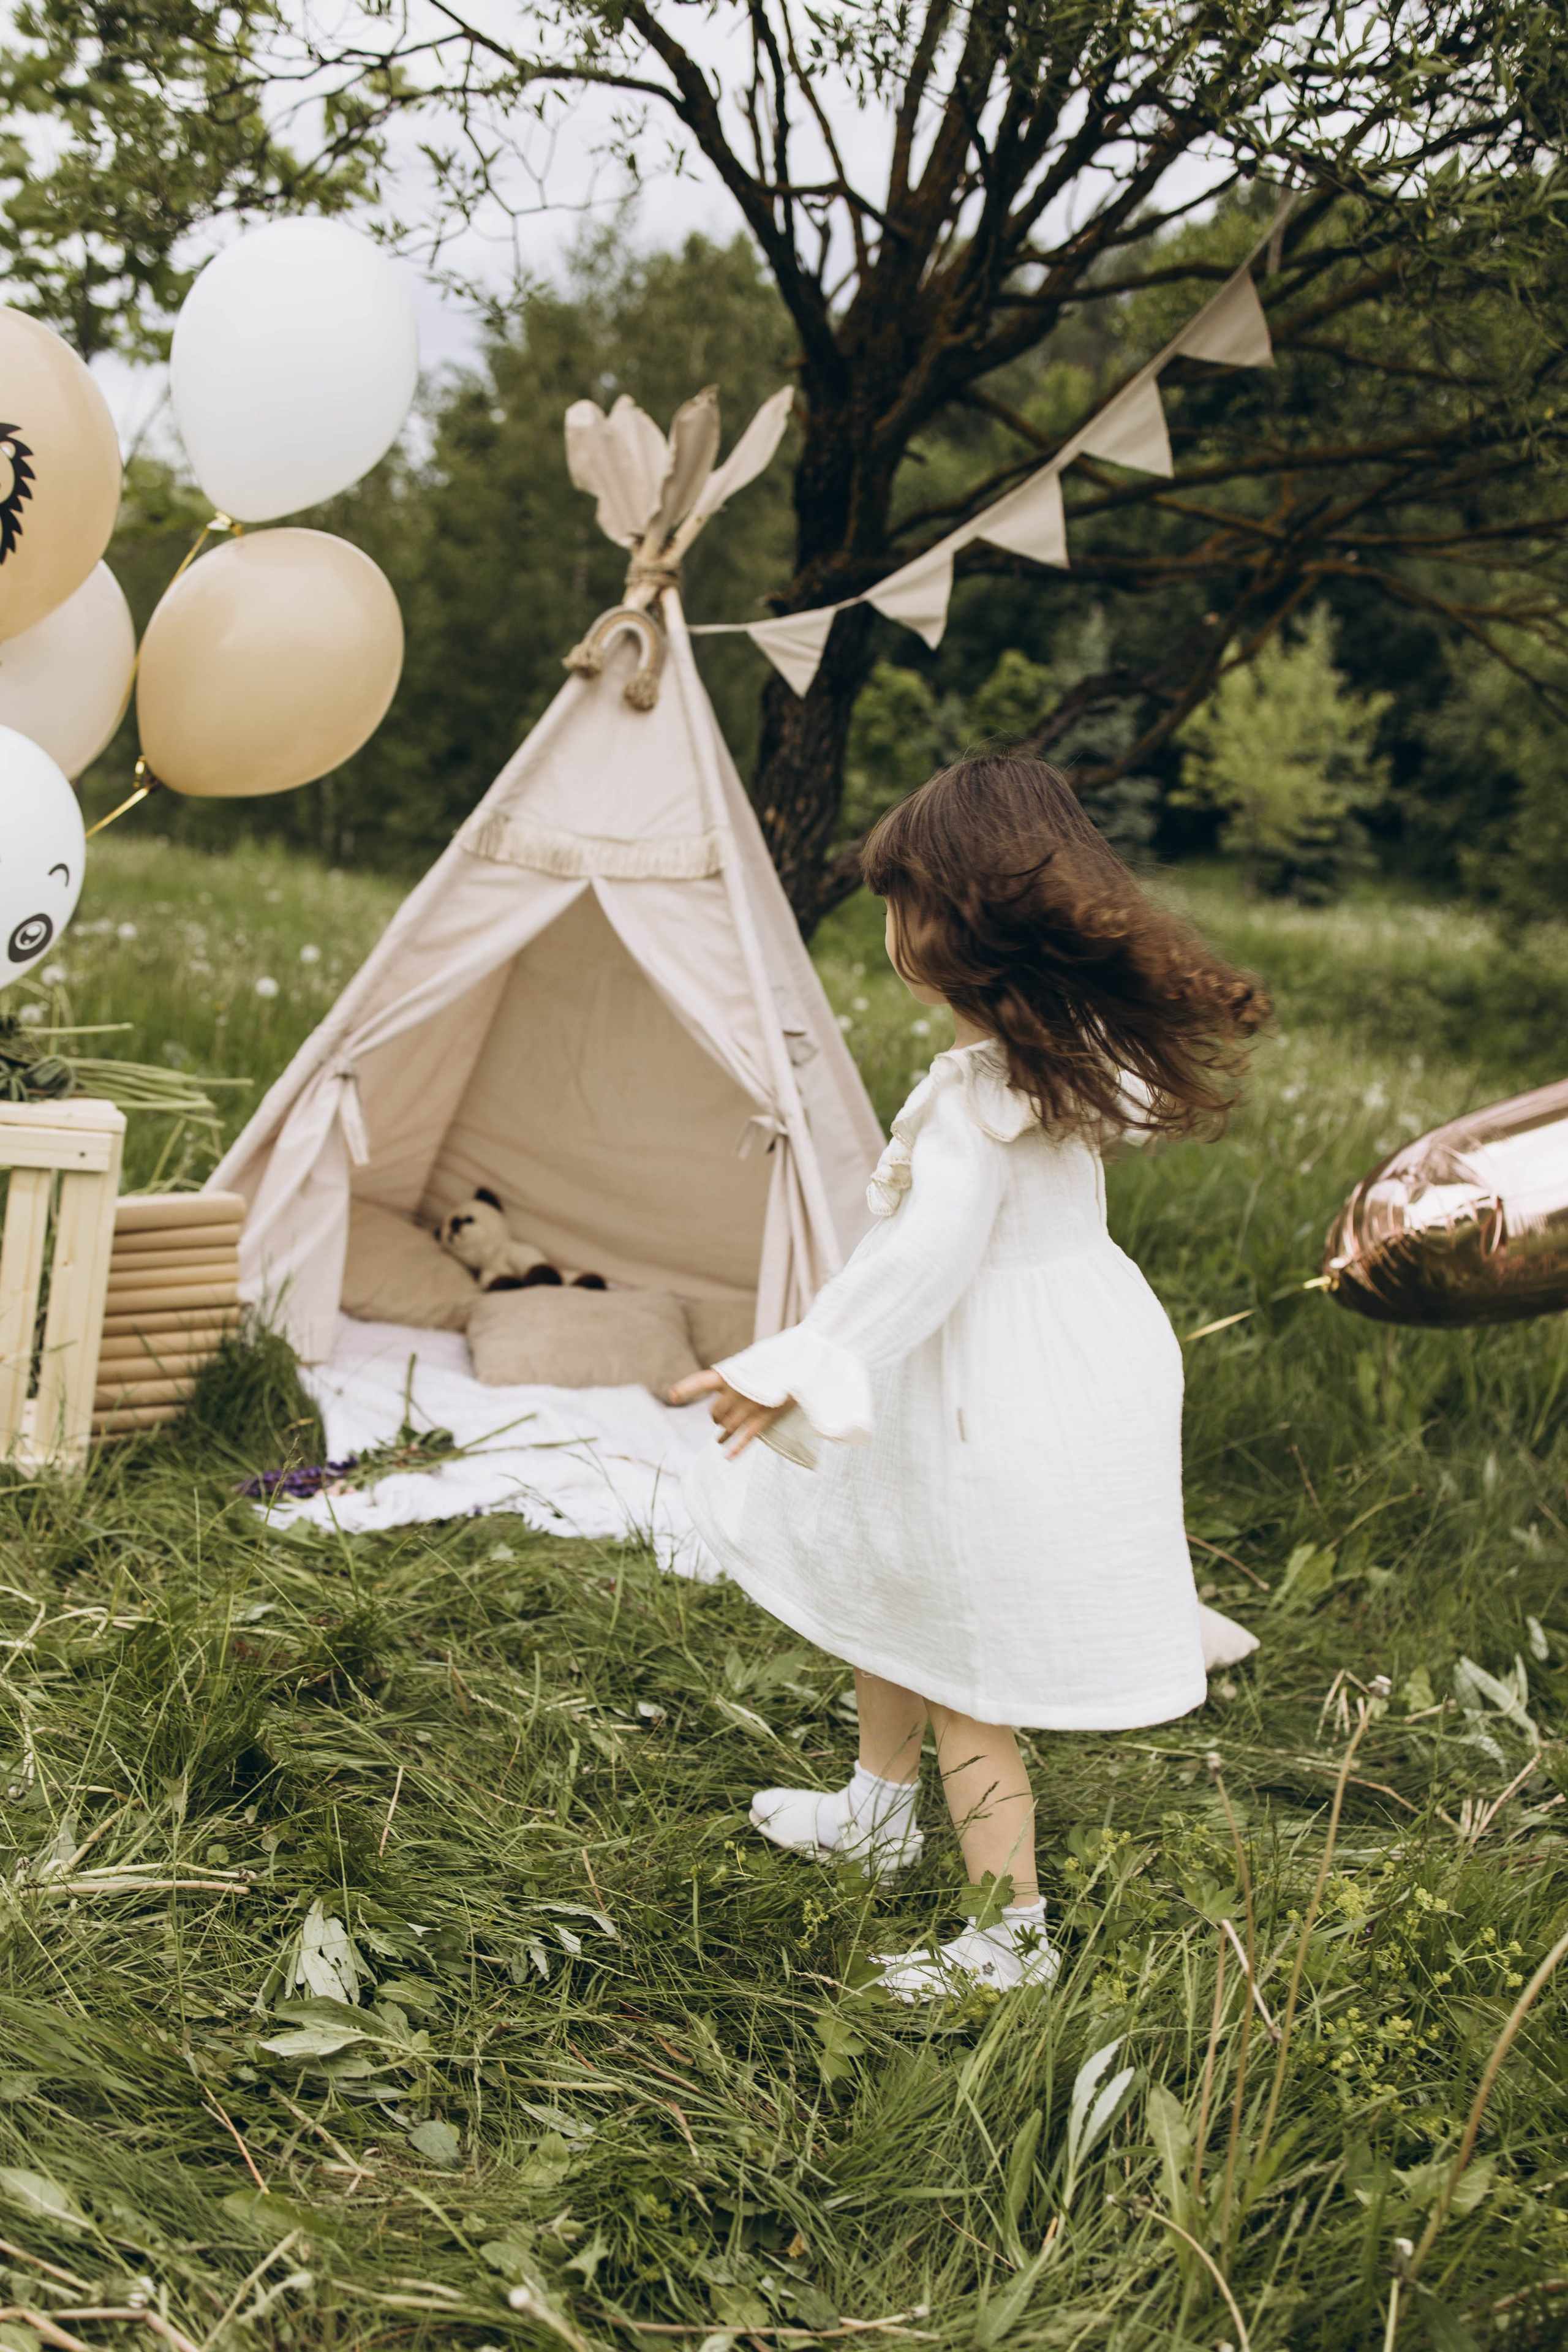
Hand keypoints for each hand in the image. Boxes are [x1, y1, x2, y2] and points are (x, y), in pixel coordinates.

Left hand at [668, 1367, 791, 1456]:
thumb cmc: (778, 1360)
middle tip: (718, 1421)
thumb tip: (726, 1392)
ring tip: (719, 1441)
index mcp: (731, 1373)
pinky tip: (728, 1457)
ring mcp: (751, 1404)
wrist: (803, 1361)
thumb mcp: (753, 1361)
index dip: (686, 1389)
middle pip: (717, 1412)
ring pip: (729, 1427)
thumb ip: (738, 1376)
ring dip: (723, 1436)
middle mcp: (737, 1389)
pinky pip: (747, 1436)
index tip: (672, 1396)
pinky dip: (737, 1448)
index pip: (701, 1382)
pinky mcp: (766, 1415)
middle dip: (716, 1418)